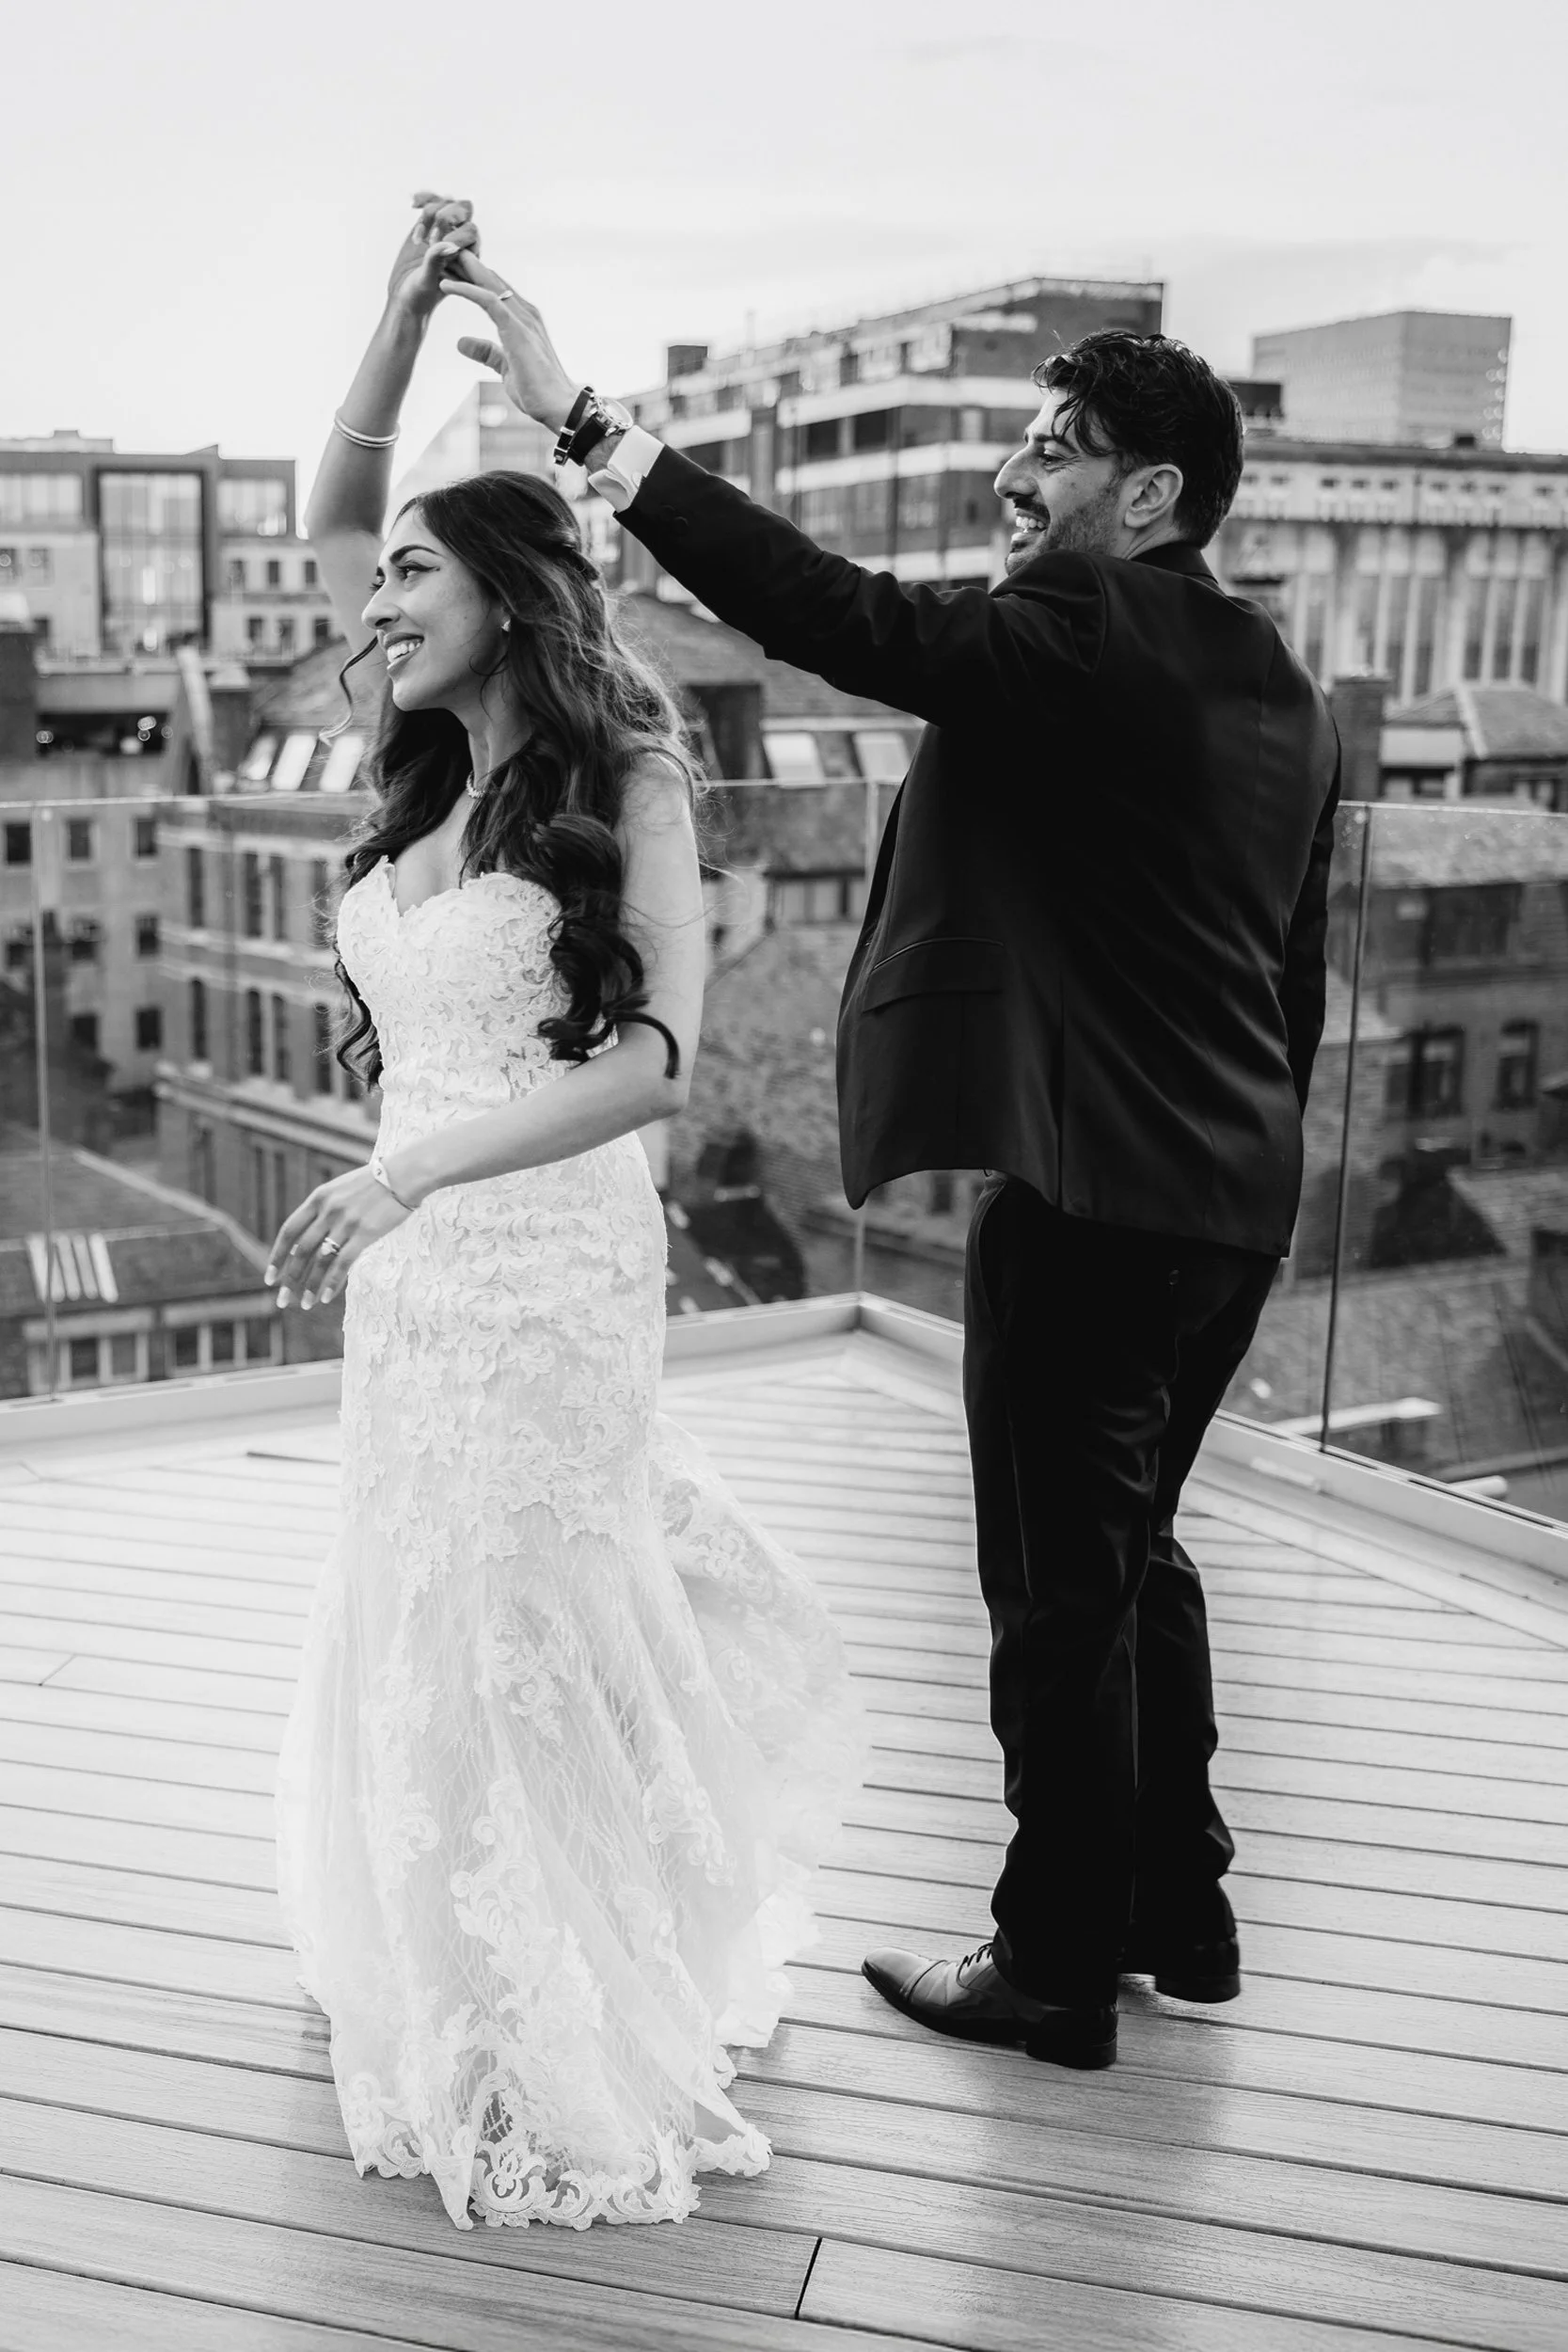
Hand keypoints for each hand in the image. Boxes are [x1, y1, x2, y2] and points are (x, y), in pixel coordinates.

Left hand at [265, 1165, 410, 1310]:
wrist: (404, 1175)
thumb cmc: (373, 1185)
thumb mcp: (340, 1191)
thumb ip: (323, 1211)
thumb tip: (306, 1241)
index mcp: (318, 1198)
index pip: (289, 1231)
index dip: (277, 1255)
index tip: (270, 1277)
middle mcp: (328, 1211)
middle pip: (301, 1251)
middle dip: (289, 1278)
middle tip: (282, 1300)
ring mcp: (346, 1223)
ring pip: (321, 1261)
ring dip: (311, 1286)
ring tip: (306, 1304)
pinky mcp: (365, 1233)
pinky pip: (343, 1263)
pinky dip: (333, 1282)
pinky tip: (327, 1298)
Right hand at [386, 191, 479, 323]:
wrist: (405, 296)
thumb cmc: (420, 296)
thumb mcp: (426, 281)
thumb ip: (435, 262)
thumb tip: (449, 244)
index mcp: (470, 257)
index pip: (472, 231)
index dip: (454, 234)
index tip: (434, 247)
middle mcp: (462, 241)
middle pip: (464, 209)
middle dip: (445, 216)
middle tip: (429, 238)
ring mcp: (445, 230)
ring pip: (447, 202)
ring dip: (430, 212)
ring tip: (417, 240)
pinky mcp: (429, 224)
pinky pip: (432, 201)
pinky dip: (423, 198)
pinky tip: (413, 205)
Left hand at [440, 252, 578, 433]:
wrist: (559, 407)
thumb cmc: (537, 391)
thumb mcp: (504, 368)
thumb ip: (486, 352)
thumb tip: (461, 342)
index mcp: (523, 319)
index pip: (495, 290)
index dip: (473, 277)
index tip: (450, 267)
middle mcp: (525, 312)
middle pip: (491, 280)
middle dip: (466, 264)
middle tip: (442, 249)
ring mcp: (523, 318)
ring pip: (488, 283)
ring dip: (463, 269)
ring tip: (440, 255)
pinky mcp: (516, 329)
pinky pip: (487, 300)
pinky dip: (466, 290)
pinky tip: (446, 285)